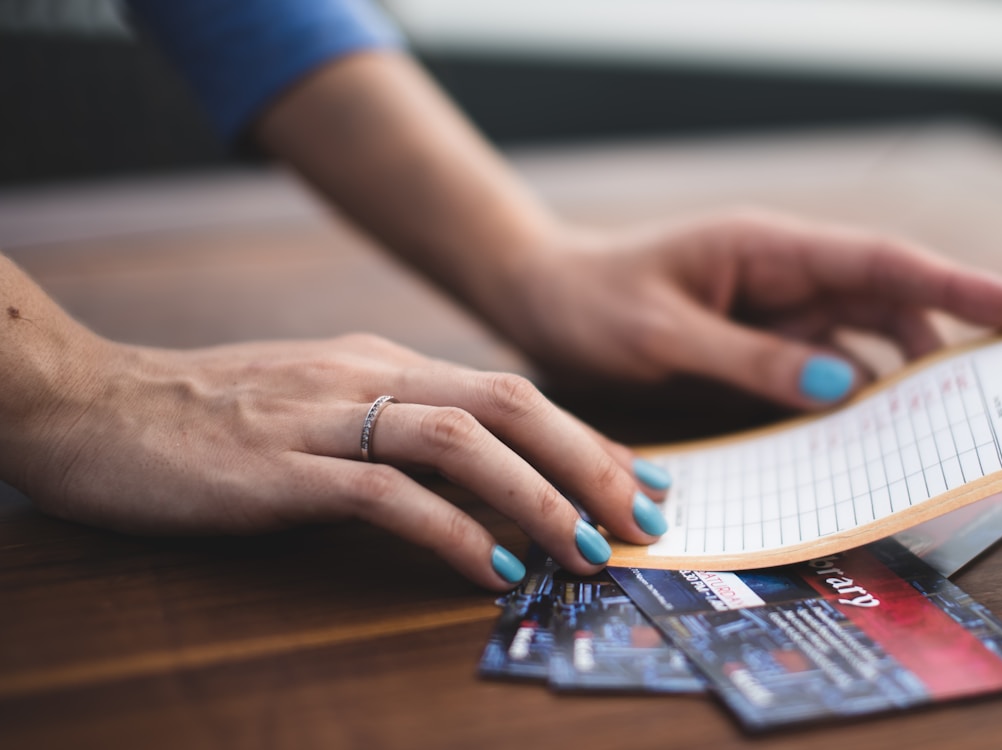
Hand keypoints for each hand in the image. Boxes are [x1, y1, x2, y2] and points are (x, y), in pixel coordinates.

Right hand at [8, 334, 673, 589]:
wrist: (95, 406)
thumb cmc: (216, 416)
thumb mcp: (324, 405)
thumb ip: (397, 428)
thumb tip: (484, 477)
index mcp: (386, 361)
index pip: (513, 392)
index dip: (588, 439)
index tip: (645, 480)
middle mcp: (369, 374)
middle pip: (511, 402)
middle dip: (591, 461)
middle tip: (646, 517)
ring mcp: (325, 415)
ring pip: (463, 440)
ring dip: (539, 495)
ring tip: (589, 549)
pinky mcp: (281, 465)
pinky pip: (385, 493)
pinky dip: (450, 532)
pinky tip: (491, 568)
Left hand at [488, 209, 1001, 408]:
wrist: (543, 303)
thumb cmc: (594, 302)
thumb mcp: (663, 333)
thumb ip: (749, 359)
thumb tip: (844, 387)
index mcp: (768, 249)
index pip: (878, 261)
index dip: (954, 284)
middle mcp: (783, 278)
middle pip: (886, 305)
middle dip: (944, 343)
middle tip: (996, 396)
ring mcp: (773, 314)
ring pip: (861, 344)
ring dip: (900, 381)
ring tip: (943, 428)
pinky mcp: (757, 350)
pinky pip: (820, 375)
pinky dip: (849, 404)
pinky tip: (866, 441)